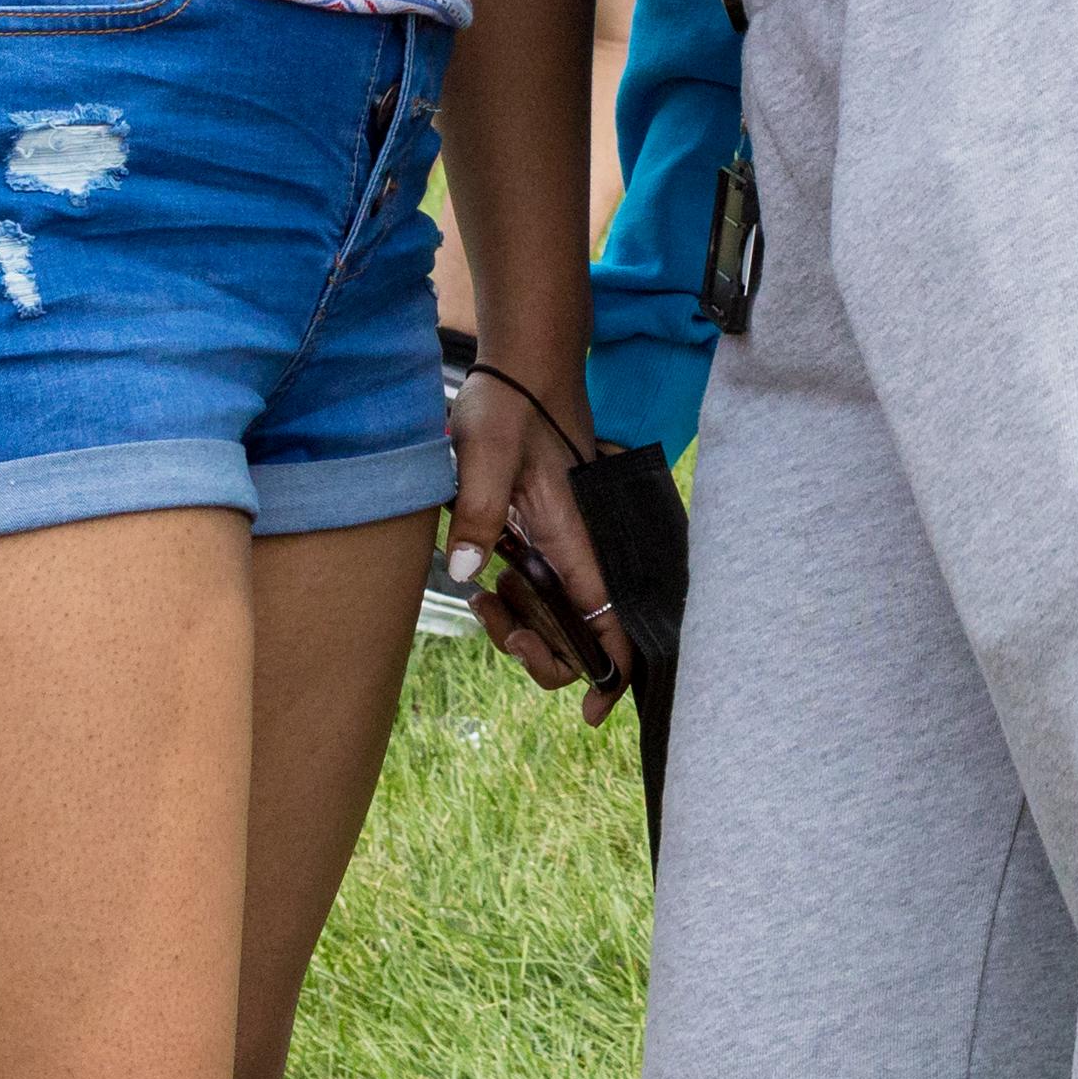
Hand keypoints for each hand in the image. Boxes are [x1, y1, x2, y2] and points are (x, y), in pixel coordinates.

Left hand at [446, 359, 621, 723]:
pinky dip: (519, 602)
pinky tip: (486, 578)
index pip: (612, 624)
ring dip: (524, 628)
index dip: (609, 677)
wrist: (525, 366)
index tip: (587, 712)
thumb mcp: (483, 456)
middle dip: (543, 656)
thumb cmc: (511, 406)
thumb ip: (476, 516)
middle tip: (495, 624)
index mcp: (577, 541)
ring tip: (482, 599)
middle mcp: (580, 551)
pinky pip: (544, 590)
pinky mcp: (549, 535)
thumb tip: (466, 577)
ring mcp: (566, 545)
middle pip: (583, 637)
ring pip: (560, 618)